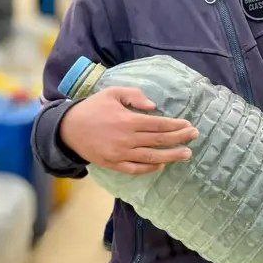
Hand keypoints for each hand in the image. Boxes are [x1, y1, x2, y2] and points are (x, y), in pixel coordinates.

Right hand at [59, 86, 198, 175]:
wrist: (67, 129)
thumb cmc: (92, 108)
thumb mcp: (112, 93)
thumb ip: (134, 96)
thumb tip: (154, 106)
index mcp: (127, 120)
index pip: (158, 124)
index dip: (176, 126)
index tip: (188, 125)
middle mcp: (126, 139)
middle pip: (159, 141)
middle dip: (179, 139)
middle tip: (195, 137)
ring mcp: (120, 154)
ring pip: (151, 157)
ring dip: (171, 156)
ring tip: (186, 154)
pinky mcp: (113, 164)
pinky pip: (135, 169)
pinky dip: (150, 168)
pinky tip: (162, 164)